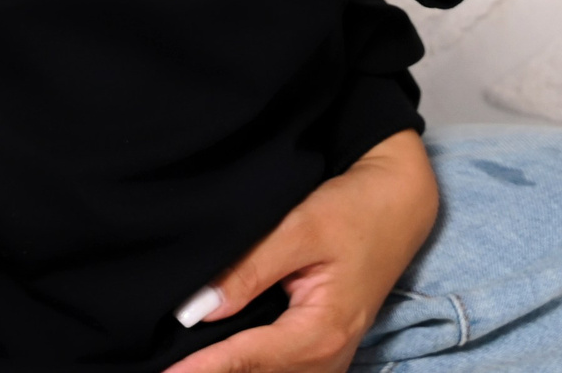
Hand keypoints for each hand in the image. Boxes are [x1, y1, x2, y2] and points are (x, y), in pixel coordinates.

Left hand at [161, 130, 437, 372]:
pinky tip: (213, 359)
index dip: (204, 368)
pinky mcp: (321, 350)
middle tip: (164, 369)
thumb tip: (200, 309)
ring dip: (229, 372)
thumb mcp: (300, 229)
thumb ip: (250, 269)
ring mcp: (328, 359)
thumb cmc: (354, 212)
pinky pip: (279, 369)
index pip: (250, 359)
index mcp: (323, 331)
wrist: (398, 206)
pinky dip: (247, 367)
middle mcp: (329, 357)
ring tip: (180, 365)